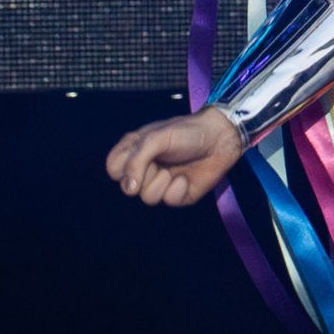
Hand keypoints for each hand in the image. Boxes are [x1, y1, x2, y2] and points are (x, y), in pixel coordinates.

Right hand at [105, 108, 244, 206]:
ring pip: (147, 198)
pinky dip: (177, 189)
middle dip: (143, 175)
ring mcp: (162, 183)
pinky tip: (185, 178)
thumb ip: (136, 160)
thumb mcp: (157, 138)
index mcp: (136, 151)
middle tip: (158, 161)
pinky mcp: (179, 195)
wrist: (220, 137)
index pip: (113, 168)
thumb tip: (129, 188)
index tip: (138, 155)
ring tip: (172, 171)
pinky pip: (168, 201)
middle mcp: (146, 169)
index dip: (122, 167)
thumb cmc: (187, 132)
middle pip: (127, 187)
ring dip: (160, 183)